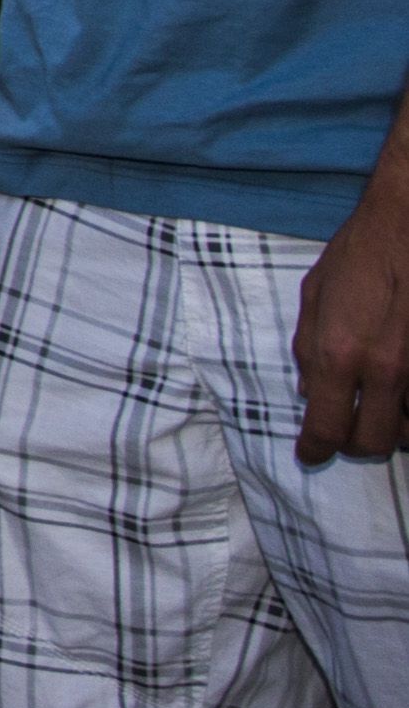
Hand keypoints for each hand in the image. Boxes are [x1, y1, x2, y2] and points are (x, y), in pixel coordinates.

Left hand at [294, 175, 408, 463]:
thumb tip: (310, 394)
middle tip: (345, 433)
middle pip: (374, 443)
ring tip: (380, 410)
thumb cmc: (361, 251)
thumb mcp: (315, 295)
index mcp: (340, 353)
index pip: (327, 427)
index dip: (315, 450)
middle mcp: (386, 370)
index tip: (310, 456)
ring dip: (393, 428)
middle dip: (355, 445)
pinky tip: (402, 393)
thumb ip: (309, 350)